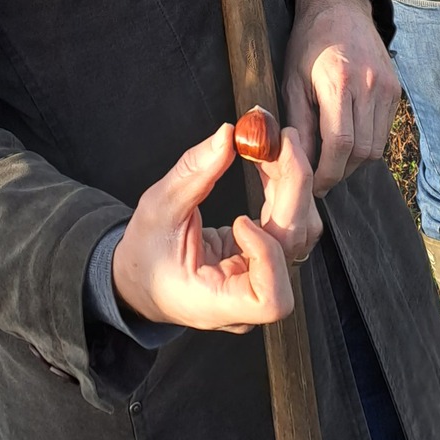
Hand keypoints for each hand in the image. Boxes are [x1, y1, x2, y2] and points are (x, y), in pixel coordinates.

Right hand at [111, 121, 321, 331]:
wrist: (139, 275)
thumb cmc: (143, 254)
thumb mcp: (157, 210)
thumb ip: (193, 174)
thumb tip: (227, 136)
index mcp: (216, 304)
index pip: (271, 299)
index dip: (268, 255)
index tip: (240, 220)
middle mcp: (248, 297)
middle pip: (293, 247)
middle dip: (291, 188)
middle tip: (279, 141)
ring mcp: (261, 278)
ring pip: (300, 233)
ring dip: (292, 184)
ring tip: (272, 146)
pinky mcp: (265, 258)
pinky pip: (289, 224)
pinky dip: (284, 189)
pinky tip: (270, 161)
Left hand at [281, 0, 399, 195]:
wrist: (340, 8)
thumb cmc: (308, 43)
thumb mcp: (292, 80)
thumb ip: (298, 123)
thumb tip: (297, 163)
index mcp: (339, 81)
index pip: (340, 143)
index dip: (328, 172)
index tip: (315, 185)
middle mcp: (369, 85)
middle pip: (362, 151)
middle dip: (341, 171)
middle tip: (322, 177)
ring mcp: (387, 87)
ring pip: (377, 146)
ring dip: (355, 161)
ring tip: (333, 159)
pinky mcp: (395, 89)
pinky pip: (384, 130)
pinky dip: (367, 142)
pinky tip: (349, 138)